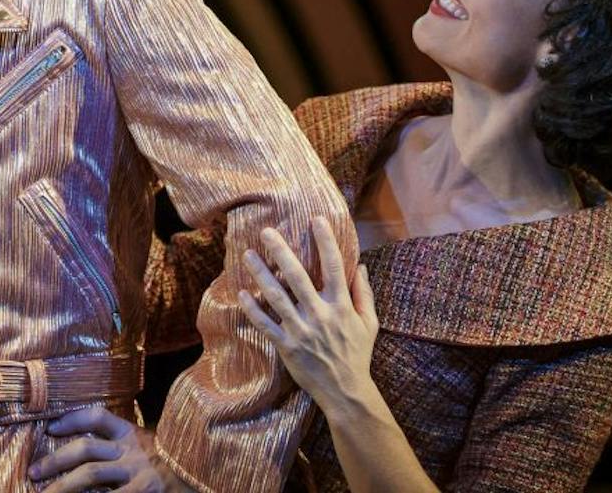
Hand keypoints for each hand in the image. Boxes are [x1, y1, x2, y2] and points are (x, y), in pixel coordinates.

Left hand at [29, 405, 168, 491]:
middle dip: (54, 461)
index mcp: (132, 434)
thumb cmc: (172, 464)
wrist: (204, 475)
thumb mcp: (148, 448)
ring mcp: (138, 473)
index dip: (71, 420)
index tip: (50, 428)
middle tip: (33, 473)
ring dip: (62, 485)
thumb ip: (122, 446)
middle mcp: (132, 450)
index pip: (96, 417)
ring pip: (90, 475)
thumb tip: (84, 453)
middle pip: (85, 449)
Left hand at [239, 218, 378, 415]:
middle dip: (281, 251)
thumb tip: (360, 265)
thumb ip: (365, 294)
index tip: (316, 219)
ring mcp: (301, 330)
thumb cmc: (357, 355)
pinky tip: (242, 293)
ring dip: (261, 274)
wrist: (345, 392)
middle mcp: (320, 315)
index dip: (325, 241)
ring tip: (248, 255)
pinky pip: (265, 324)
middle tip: (266, 231)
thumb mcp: (369, 324)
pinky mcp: (286, 346)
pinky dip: (252, 309)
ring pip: (276, 297)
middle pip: (297, 277)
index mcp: (341, 306)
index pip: (333, 267)